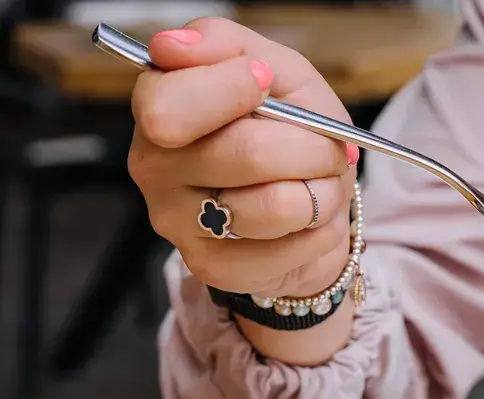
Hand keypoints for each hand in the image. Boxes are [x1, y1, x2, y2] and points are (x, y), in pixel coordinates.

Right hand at [128, 18, 358, 297]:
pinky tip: (311, 220)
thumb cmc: (288, 130)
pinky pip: (291, 247)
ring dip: (322, 191)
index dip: (234, 88)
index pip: (170, 105)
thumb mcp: (277, 72)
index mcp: (158, 106)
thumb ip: (227, 44)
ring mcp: (179, 222)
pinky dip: (322, 229)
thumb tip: (174, 45)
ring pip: (276, 205)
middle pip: (245, 154)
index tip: (266, 80)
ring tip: (320, 184)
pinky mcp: (214, 266)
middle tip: (327, 146)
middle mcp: (154, 166)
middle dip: (310, 147)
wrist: (308, 203)